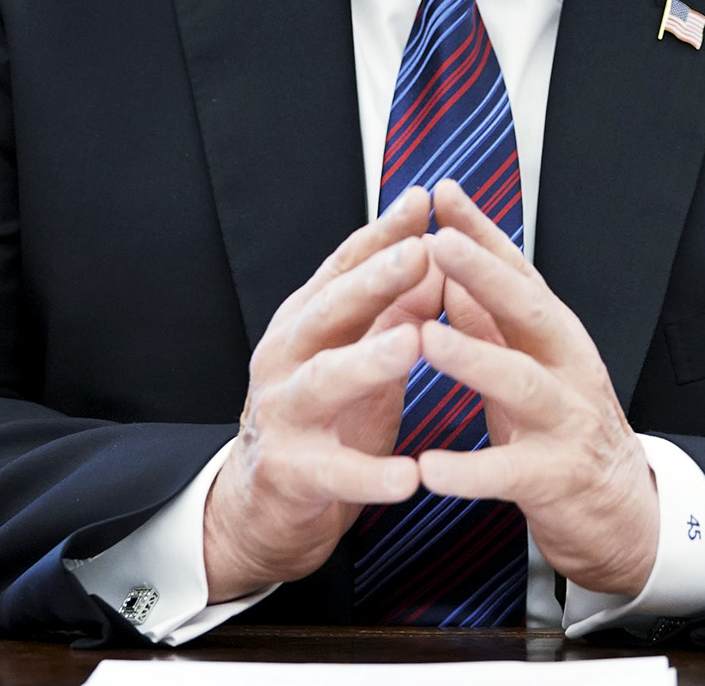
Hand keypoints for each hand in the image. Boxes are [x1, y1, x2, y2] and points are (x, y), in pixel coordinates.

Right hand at [203, 188, 443, 601]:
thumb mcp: (361, 354)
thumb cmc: (326, 416)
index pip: (344, 266)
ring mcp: (283, 413)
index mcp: (306, 321)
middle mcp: (287, 357)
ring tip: (412, 343)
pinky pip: (334, 472)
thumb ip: (395, 309)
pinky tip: (409, 476)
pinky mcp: (290, 473)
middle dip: (375, 279)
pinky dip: (371, 475)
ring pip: (324, 380)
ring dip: (368, 360)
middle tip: (421, 253)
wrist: (264, 503)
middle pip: (331, 310)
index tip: (423, 201)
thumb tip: (440, 256)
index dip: (382, 233)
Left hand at [414, 179, 659, 596]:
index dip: (481, 232)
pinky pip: (510, 473)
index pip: (517, 271)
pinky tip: (430, 469)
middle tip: (436, 242)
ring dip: (473, 358)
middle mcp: (567, 367)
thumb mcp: (526, 365)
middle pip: (527, 310)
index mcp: (554, 335)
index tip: (443, 193)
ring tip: (425, 339)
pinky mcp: (557, 478)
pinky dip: (469, 472)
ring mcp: (567, 420)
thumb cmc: (562, 430)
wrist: (623, 513)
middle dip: (482, 273)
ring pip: (523, 382)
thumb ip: (491, 322)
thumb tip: (452, 268)